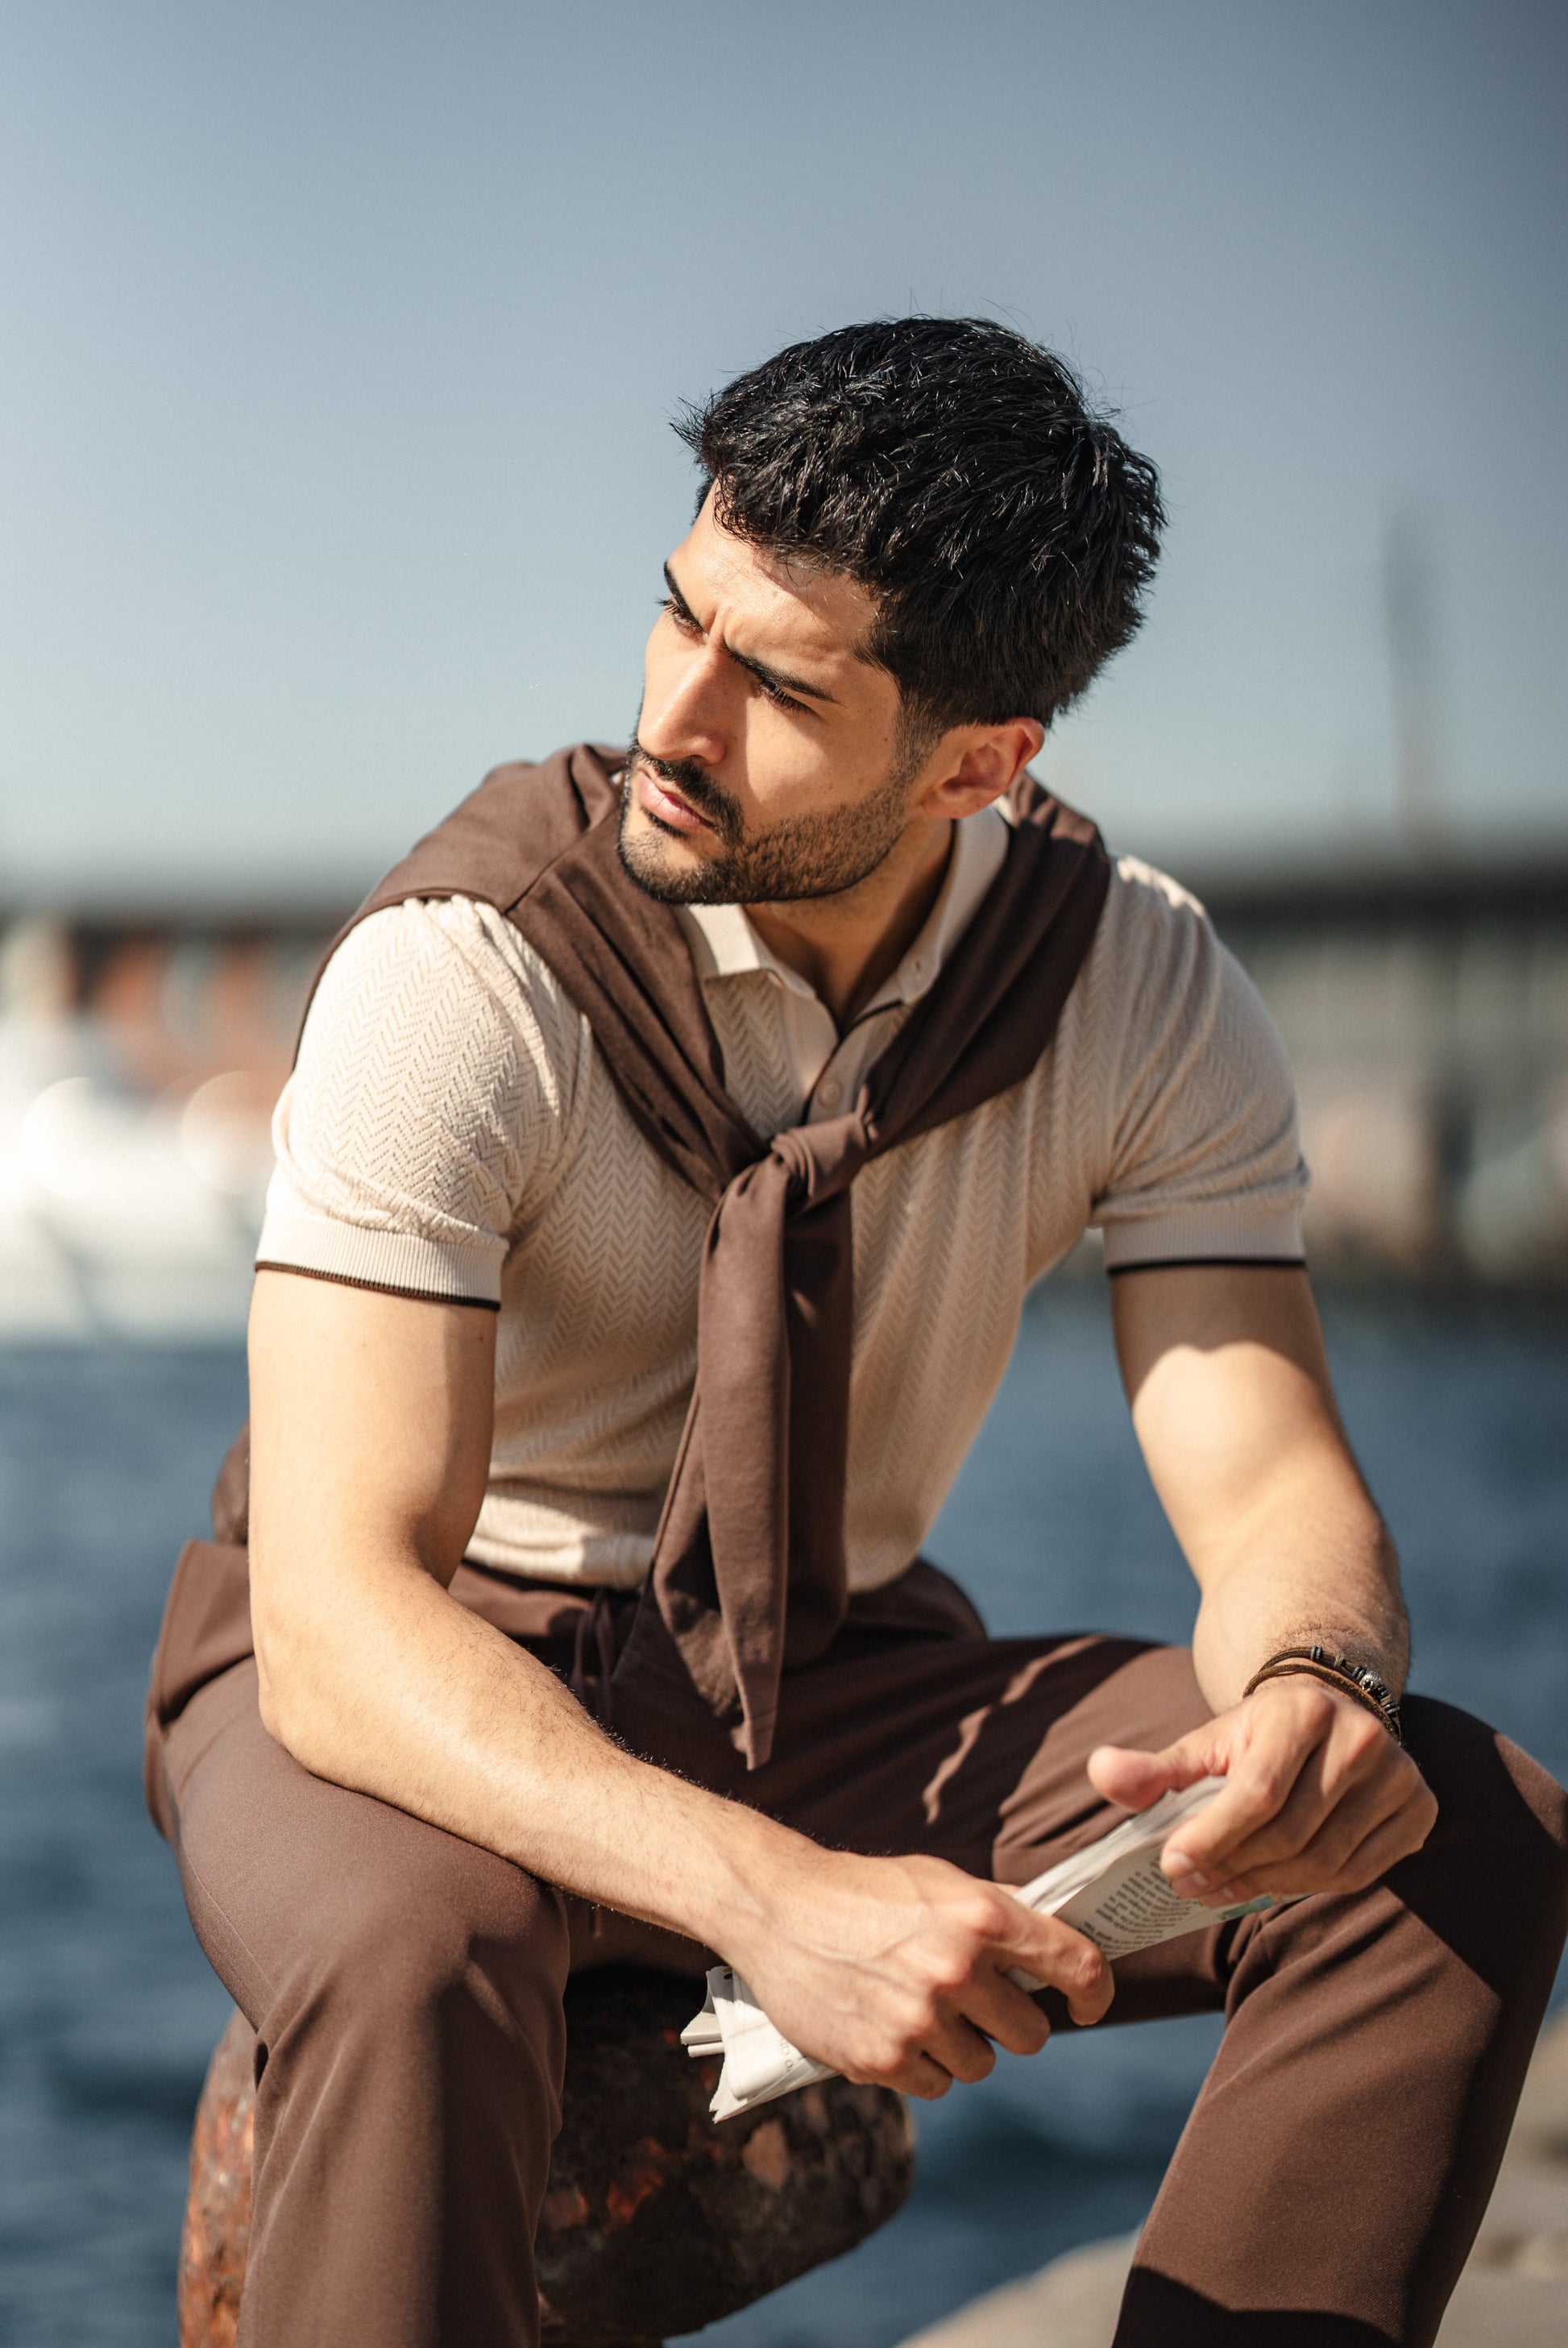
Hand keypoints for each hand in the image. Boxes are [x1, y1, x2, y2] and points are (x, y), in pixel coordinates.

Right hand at [724, 1844, 1112, 2100]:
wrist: (778, 1907)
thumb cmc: (866, 1891)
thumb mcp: (940, 1881)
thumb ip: (1000, 1913)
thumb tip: (1063, 1941)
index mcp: (980, 1916)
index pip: (1075, 1965)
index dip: (1095, 1993)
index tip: (1085, 2006)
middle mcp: (955, 1969)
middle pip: (1031, 2034)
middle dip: (1010, 2022)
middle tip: (975, 2003)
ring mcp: (918, 2020)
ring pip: (981, 2066)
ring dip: (961, 2047)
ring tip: (921, 2009)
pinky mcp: (881, 2060)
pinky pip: (935, 2086)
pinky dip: (921, 2067)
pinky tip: (892, 2028)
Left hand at [1088, 1675, 1437, 1907]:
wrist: (1328, 1708)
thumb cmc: (1253, 1736)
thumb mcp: (1203, 1742)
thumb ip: (1154, 1767)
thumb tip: (1100, 1772)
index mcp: (1301, 1711)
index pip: (1256, 1794)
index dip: (1212, 1838)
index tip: (1173, 1867)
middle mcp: (1360, 1738)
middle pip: (1289, 1834)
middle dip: (1233, 1868)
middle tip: (1194, 1885)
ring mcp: (1398, 1774)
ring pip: (1324, 1861)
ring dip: (1268, 1885)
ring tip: (1227, 1886)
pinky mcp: (1420, 1807)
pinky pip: (1360, 1873)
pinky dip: (1312, 1887)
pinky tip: (1277, 1881)